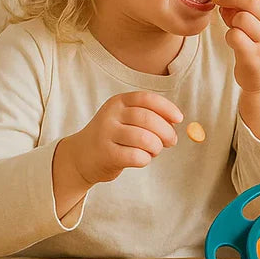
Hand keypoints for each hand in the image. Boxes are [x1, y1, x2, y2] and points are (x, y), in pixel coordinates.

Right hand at [66, 91, 181, 185]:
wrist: (80, 157)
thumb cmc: (113, 137)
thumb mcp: (126, 120)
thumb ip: (149, 117)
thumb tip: (176, 121)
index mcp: (119, 101)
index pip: (146, 99)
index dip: (166, 108)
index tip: (179, 119)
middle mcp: (110, 114)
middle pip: (147, 119)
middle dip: (166, 131)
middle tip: (171, 141)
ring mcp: (105, 134)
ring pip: (144, 138)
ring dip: (156, 147)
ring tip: (155, 151)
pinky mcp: (105, 154)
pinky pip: (135, 156)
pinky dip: (145, 159)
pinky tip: (142, 159)